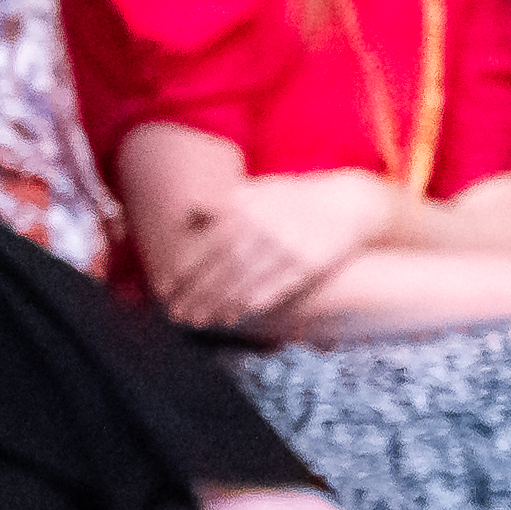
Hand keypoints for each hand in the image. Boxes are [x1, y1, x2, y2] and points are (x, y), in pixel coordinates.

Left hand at [151, 166, 406, 332]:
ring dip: (217, 305)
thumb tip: (189, 208)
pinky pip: (271, 291)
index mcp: (248, 208)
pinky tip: (231, 315)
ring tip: (198, 320)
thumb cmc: (293, 198)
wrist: (345, 202)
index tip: (165, 288)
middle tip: (177, 314)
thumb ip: (222, 201)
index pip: (207, 245)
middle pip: (222, 269)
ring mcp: (288, 248)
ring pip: (245, 283)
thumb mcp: (258, 189)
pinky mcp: (307, 266)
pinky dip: (247, 305)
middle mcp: (265, 228)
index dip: (184, 270)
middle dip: (196, 294)